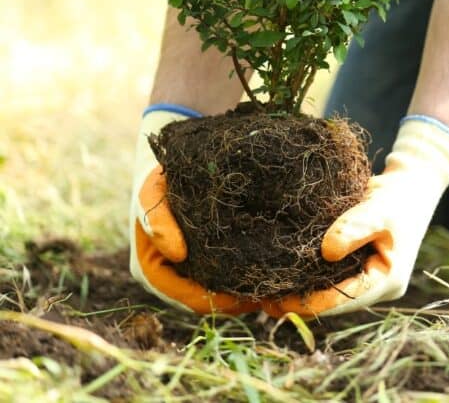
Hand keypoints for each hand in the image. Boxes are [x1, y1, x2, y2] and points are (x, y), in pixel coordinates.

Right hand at [130, 108, 258, 313]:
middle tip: (275, 295)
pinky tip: (278, 268)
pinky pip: (233, 273)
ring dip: (250, 290)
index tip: (249, 298)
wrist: (175, 161)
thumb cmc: (160, 176)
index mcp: (153, 269)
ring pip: (225, 290)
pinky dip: (252, 273)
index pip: (191, 299)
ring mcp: (191, 268)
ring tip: (282, 285)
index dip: (220, 303)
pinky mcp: (211, 256)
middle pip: (212, 300)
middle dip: (241, 300)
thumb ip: (156, 217)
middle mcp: (174, 275)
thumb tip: (176, 252)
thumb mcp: (151, 191)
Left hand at [261, 116, 448, 317]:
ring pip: (327, 293)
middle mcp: (375, 287)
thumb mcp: (380, 208)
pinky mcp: (353, 268)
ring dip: (298, 293)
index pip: (345, 299)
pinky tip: (276, 278)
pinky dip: (303, 279)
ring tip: (259, 295)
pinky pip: (327, 279)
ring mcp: (365, 279)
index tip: (278, 301)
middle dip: (298, 302)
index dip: (311, 302)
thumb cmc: (398, 197)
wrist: (410, 186)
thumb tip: (326, 252)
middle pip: (332, 302)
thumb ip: (355, 227)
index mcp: (388, 280)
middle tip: (260, 301)